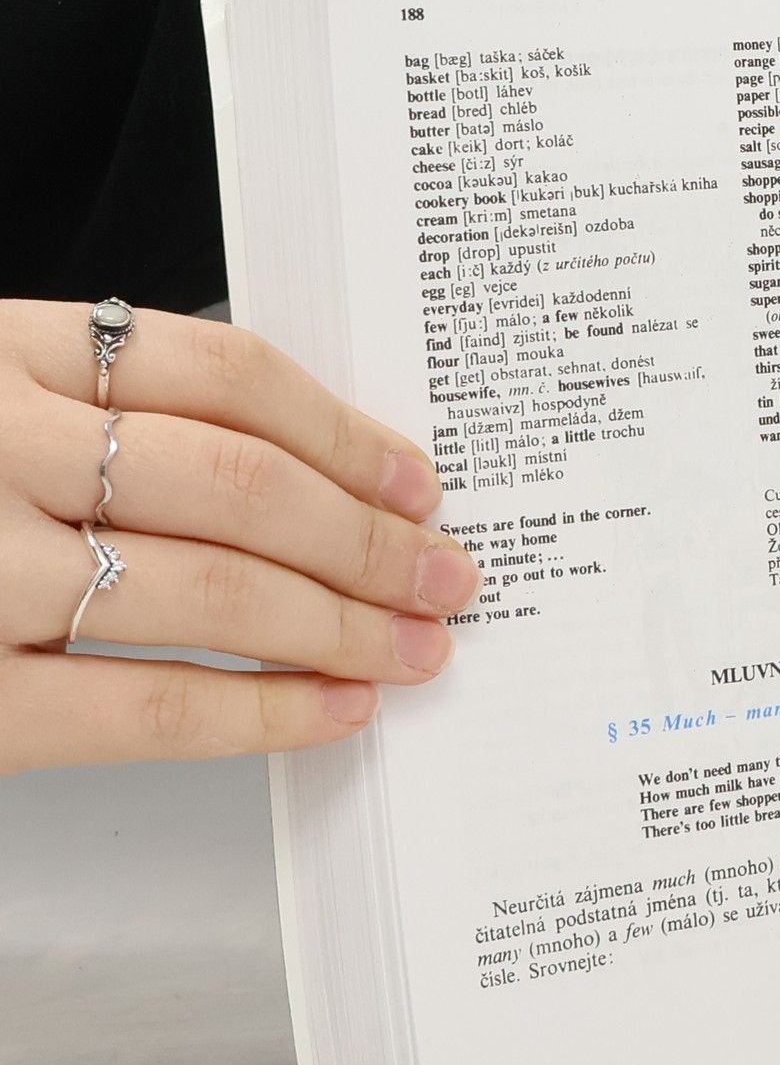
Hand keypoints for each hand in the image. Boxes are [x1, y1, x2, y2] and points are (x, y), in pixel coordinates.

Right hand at [0, 301, 480, 773]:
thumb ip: (93, 414)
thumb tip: (296, 475)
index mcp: (0, 351)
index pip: (222, 371)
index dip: (344, 432)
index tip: (418, 480)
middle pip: (241, 483)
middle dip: (372, 540)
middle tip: (450, 577)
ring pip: (213, 587)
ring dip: (343, 625)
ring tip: (416, 648)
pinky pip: (145, 703)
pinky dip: (260, 711)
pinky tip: (331, 713)